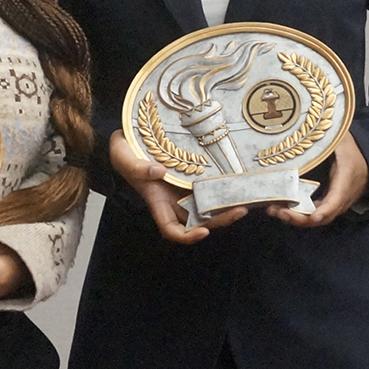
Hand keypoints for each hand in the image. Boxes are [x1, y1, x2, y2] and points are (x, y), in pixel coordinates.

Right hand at [109, 129, 245, 243]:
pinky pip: (211, 184)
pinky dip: (224, 186)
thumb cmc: (124, 150)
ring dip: (226, 205)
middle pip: (198, 220)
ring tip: (246, 198)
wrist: (133, 133)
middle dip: (219, 220)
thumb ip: (136, 166)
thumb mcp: (122, 156)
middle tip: (240, 210)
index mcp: (157, 201)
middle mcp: (174, 198)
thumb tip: (159, 172)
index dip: (187, 236)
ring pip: (208, 205)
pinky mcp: (195, 173)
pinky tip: (237, 180)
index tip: (203, 232)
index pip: (171, 229)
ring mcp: (186, 186)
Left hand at [268, 132, 368, 227]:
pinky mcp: (330, 202)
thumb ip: (323, 137)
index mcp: (348, 176)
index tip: (314, 217)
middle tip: (277, 211)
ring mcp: (338, 201)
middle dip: (300, 218)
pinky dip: (299, 214)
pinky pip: (315, 213)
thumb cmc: (350, 145)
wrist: (367, 157)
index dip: (326, 209)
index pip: (338, 197)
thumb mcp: (339, 137)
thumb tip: (300, 131)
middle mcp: (344, 194)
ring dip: (296, 218)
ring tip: (273, 210)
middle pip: (324, 215)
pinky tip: (281, 208)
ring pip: (318, 217)